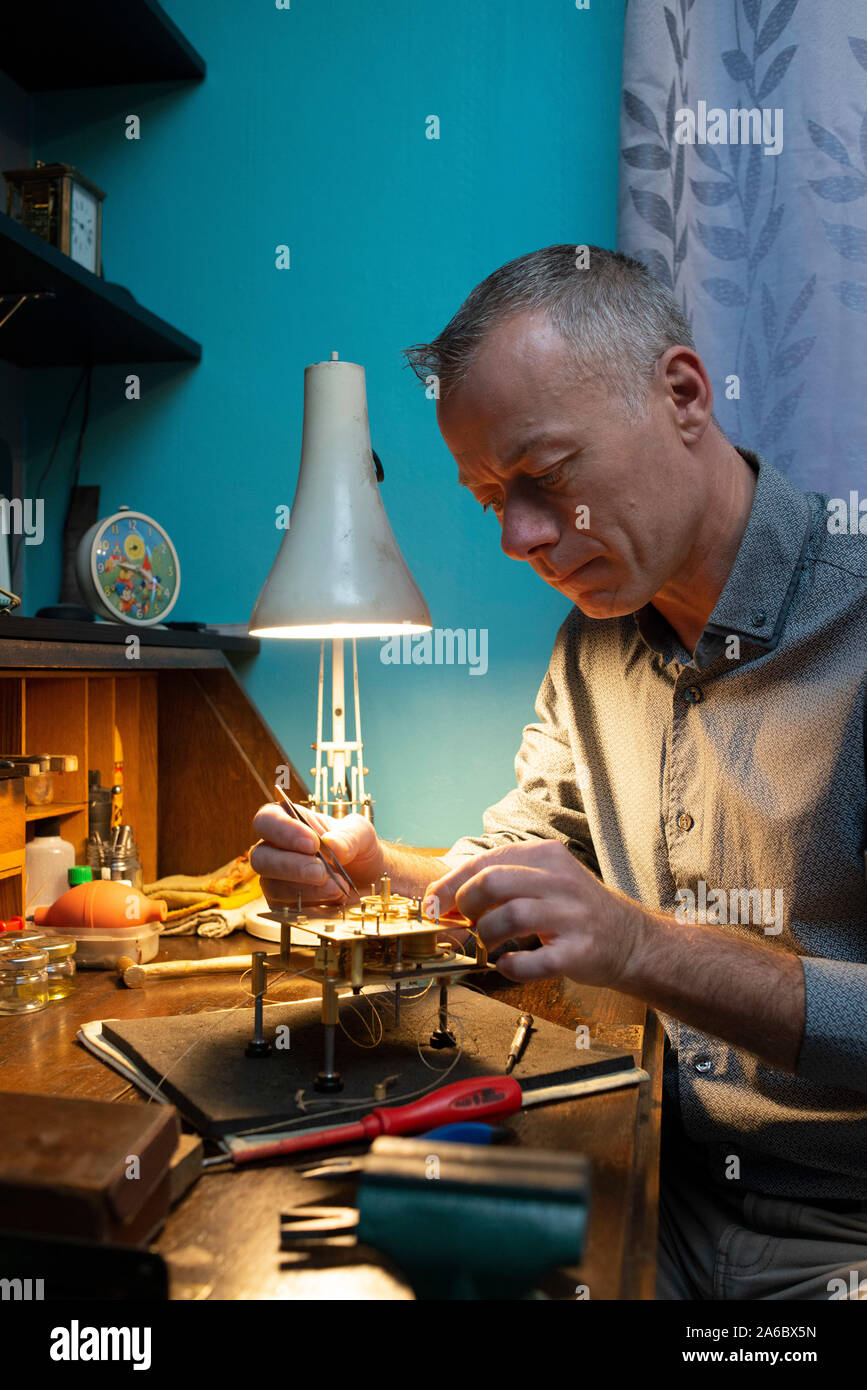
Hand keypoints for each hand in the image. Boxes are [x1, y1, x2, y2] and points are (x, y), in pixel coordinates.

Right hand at [250, 804, 383, 908]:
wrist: (371, 883)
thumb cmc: (360, 852)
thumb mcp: (363, 835)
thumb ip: (349, 836)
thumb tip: (331, 843)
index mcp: (292, 823)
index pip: (268, 820)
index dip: (282, 830)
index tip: (311, 843)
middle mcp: (278, 851)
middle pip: (260, 857)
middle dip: (291, 866)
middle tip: (321, 872)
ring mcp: (279, 880)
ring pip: (272, 886)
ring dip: (305, 889)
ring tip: (336, 888)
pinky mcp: (286, 906)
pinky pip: (286, 909)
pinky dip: (312, 905)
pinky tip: (333, 900)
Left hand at [423, 840, 645, 986]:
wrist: (630, 940)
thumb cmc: (576, 911)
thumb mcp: (546, 879)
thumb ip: (504, 879)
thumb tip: (447, 892)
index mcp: (547, 857)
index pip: (486, 861)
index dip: (451, 884)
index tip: (432, 903)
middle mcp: (560, 881)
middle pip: (493, 882)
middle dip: (466, 905)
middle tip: (466, 921)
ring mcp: (572, 916)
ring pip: (509, 917)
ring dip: (487, 935)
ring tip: (490, 943)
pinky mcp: (579, 952)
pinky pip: (532, 961)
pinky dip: (510, 966)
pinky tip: (508, 965)